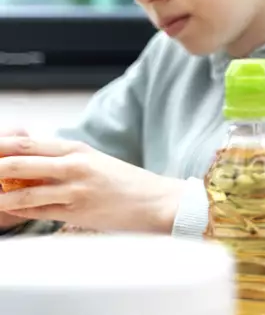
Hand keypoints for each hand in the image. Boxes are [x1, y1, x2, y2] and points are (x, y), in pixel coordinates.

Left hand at [0, 136, 184, 233]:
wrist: (157, 201)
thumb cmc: (126, 183)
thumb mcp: (95, 161)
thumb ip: (65, 159)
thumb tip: (30, 161)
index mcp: (78, 149)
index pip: (27, 144)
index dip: (1, 147)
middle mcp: (75, 165)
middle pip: (20, 163)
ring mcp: (75, 189)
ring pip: (24, 192)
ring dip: (0, 197)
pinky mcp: (77, 212)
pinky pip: (39, 212)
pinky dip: (20, 211)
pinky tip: (9, 210)